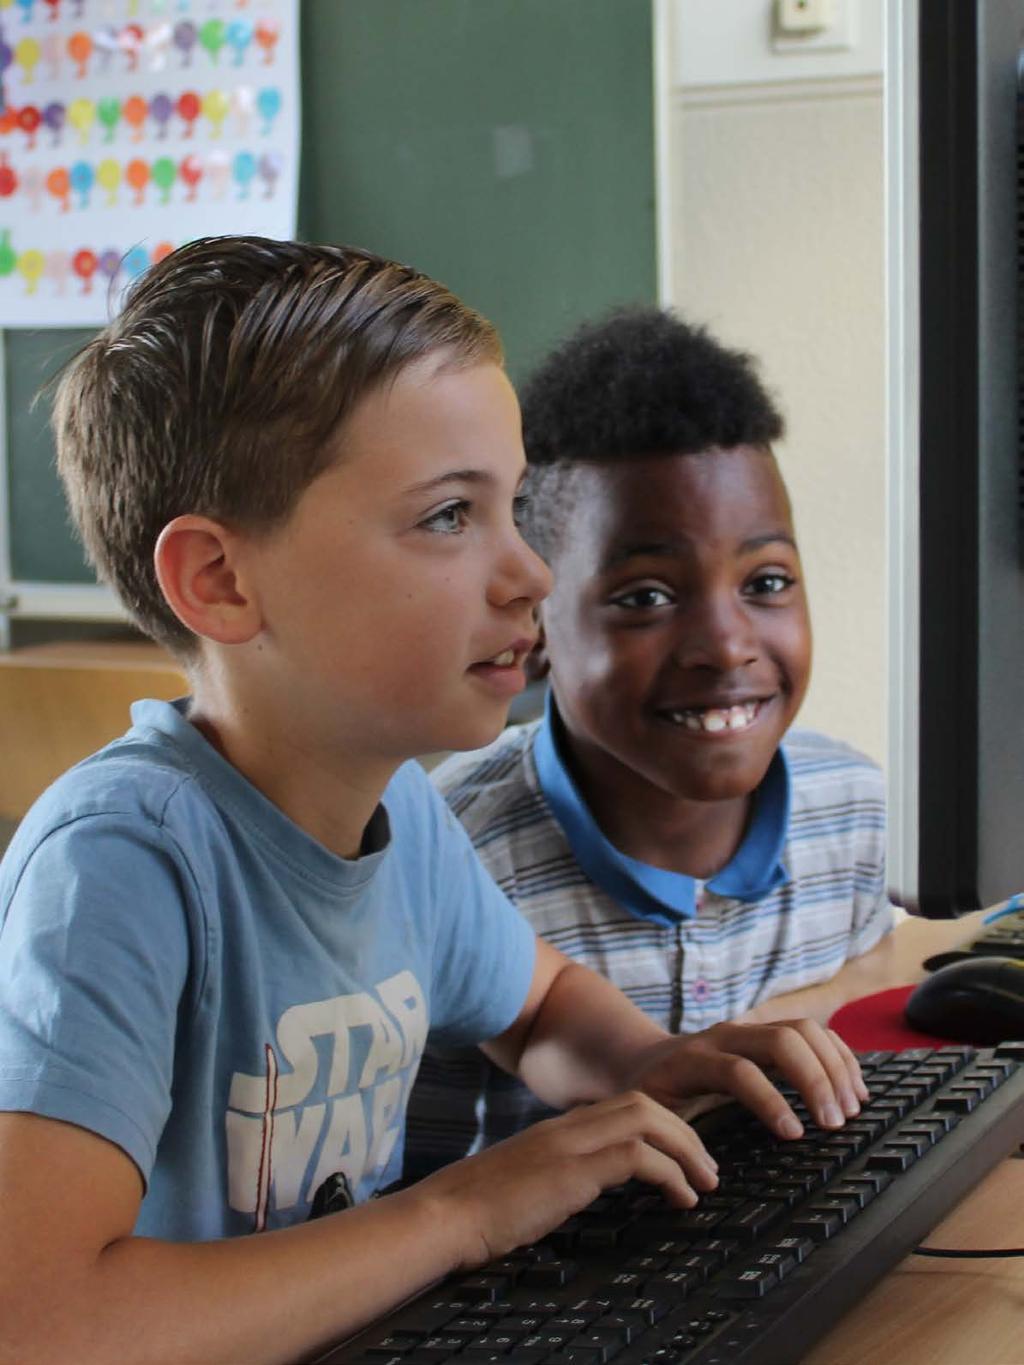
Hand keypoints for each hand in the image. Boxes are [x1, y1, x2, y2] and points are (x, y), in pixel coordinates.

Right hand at [413, 1090, 719, 1269]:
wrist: (445, 1215)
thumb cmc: (480, 1210)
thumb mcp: (529, 1182)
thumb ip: (560, 1174)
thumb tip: (589, 1188)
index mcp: (561, 1128)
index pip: (625, 1104)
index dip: (664, 1124)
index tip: (685, 1155)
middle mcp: (569, 1126)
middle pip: (644, 1102)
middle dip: (687, 1132)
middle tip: (709, 1168)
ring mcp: (570, 1143)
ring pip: (647, 1119)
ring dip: (687, 1148)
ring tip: (705, 1182)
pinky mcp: (572, 1169)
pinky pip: (637, 1156)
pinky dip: (669, 1174)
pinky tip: (681, 1199)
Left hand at [629, 1018, 869, 1139]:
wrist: (641, 1057)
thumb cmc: (648, 1095)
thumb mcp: (645, 1115)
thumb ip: (667, 1140)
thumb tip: (702, 1180)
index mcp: (693, 1060)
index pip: (739, 1070)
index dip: (770, 1101)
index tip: (795, 1135)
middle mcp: (725, 1036)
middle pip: (782, 1040)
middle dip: (815, 1079)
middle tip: (834, 1123)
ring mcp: (749, 1029)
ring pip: (803, 1029)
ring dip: (834, 1066)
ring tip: (852, 1108)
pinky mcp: (767, 1031)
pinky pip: (812, 1032)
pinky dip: (838, 1055)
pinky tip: (854, 1086)